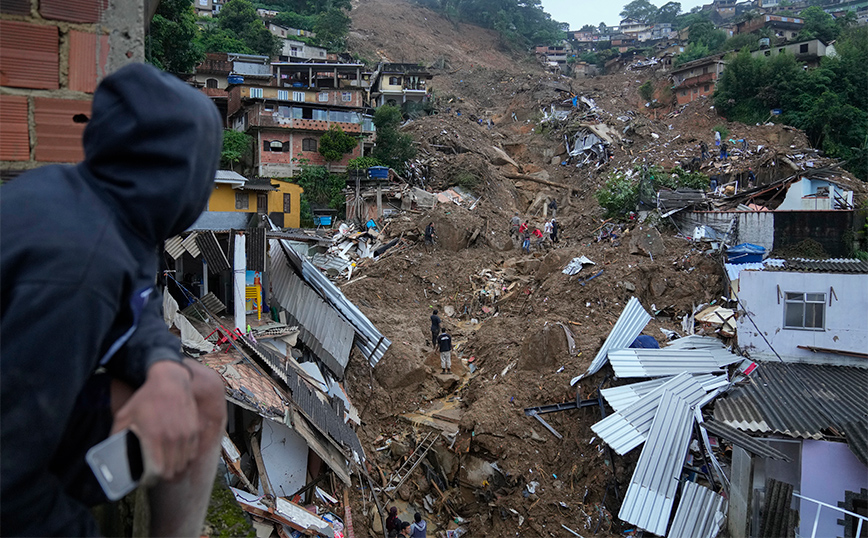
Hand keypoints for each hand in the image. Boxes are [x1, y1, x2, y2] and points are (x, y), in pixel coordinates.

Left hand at [112, 360, 198, 481]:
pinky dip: (184, 460)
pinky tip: (176, 457)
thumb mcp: (124, 415)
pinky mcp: (195, 431)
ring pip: (183, 465)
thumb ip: (116, 436)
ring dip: (174, 470)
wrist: (170, 381)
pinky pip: (192, 455)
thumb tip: (110, 455)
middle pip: (171, 472)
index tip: (144, 480)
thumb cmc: (145, 398)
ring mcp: (186, 435)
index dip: (149, 480)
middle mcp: (173, 438)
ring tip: (165, 468)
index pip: (156, 471)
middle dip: (161, 477)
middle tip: (153, 475)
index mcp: (154, 437)